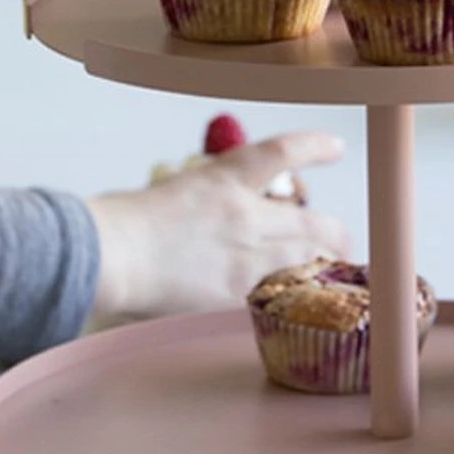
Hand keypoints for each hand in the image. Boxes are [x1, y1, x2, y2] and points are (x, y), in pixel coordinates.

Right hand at [86, 131, 349, 326]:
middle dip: (335, 234)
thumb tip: (218, 221)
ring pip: (310, 263)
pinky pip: (279, 296)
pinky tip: (295, 305)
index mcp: (226, 178)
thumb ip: (207, 204)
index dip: (316, 149)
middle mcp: (248, 214)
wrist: (112, 253)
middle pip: (318, 223)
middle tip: (341, 240)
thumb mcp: (172, 193)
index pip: (284, 153)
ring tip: (328, 277)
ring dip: (322, 268)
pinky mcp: (238, 295)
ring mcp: (248, 257)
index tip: (336, 148)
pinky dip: (289, 298)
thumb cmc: (123, 219)